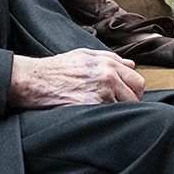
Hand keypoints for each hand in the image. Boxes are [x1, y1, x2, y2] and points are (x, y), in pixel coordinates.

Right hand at [8, 49, 144, 108]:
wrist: (36, 80)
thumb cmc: (57, 68)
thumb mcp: (85, 55)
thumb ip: (110, 58)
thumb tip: (130, 65)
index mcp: (108, 63)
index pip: (137, 80)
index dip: (134, 90)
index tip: (127, 96)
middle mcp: (108, 77)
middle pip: (136, 95)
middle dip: (131, 102)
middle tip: (119, 107)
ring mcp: (101, 93)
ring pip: (125, 108)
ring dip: (118, 112)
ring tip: (105, 112)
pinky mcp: (92, 107)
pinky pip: (110, 117)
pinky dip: (107, 119)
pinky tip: (98, 117)